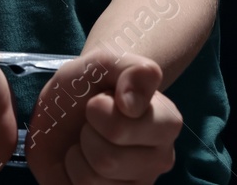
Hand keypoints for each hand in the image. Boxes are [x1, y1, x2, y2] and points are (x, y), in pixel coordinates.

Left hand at [24, 50, 181, 184]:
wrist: (68, 108)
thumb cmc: (90, 85)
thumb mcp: (104, 63)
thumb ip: (130, 70)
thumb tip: (133, 105)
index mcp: (167, 123)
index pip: (120, 127)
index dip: (97, 109)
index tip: (99, 99)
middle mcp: (161, 160)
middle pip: (107, 160)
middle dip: (86, 134)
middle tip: (90, 123)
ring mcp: (139, 184)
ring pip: (92, 182)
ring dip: (77, 156)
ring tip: (86, 142)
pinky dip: (70, 176)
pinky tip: (82, 163)